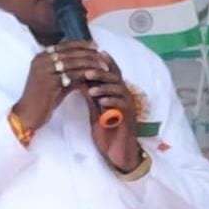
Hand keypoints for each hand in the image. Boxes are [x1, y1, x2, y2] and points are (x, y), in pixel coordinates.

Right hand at [12, 42, 116, 133]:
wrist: (27, 115)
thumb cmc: (42, 101)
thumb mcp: (55, 83)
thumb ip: (67, 73)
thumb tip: (86, 68)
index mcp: (41, 57)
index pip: (65, 45)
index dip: (81, 44)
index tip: (95, 46)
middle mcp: (42, 60)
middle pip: (71, 52)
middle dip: (89, 54)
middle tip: (103, 57)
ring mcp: (45, 70)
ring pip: (73, 62)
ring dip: (90, 64)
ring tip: (103, 68)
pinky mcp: (50, 82)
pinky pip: (73, 75)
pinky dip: (86, 76)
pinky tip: (96, 79)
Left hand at [81, 51, 141, 171]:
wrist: (117, 151)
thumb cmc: (106, 131)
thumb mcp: (95, 110)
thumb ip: (91, 95)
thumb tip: (80, 80)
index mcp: (115, 92)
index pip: (110, 72)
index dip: (102, 63)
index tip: (89, 57)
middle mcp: (123, 95)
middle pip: (114, 76)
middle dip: (100, 72)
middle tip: (86, 72)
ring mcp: (127, 104)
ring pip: (118, 88)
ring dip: (104, 87)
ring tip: (91, 89)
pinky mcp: (129, 116)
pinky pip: (122, 104)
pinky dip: (111, 101)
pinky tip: (100, 102)